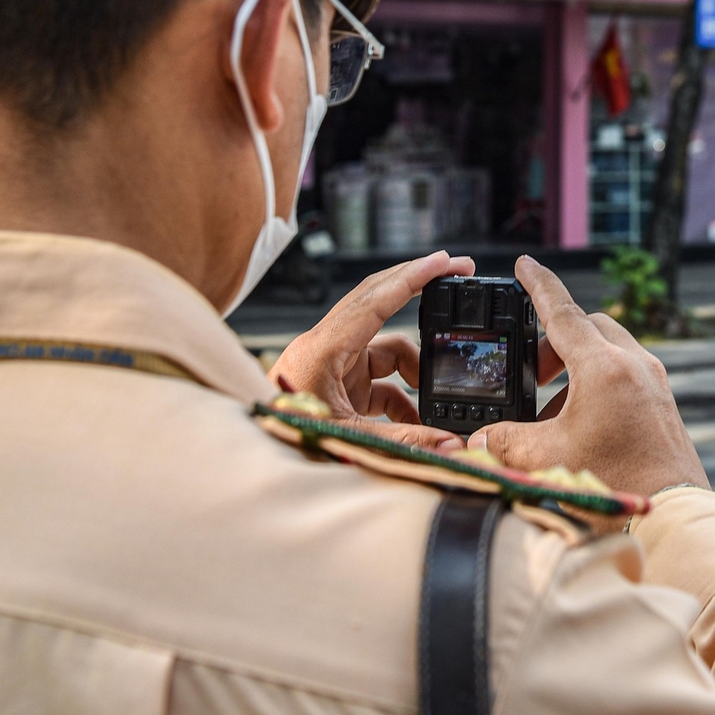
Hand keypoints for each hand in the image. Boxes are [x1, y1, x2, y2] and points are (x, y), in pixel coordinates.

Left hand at [270, 251, 474, 451]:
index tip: (444, 261)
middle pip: (382, 301)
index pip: (375, 300)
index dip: (412, 276)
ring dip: (415, 371)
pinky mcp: (338, 381)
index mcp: (323, 348)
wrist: (256, 454)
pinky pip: (380, 378)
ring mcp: (334, 362)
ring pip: (388, 349)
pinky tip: (415, 422)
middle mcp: (329, 346)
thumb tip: (448, 443)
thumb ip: (401, 440)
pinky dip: (401, 396)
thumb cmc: (284, 437)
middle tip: (459, 274)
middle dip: (422, 288)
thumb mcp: (347, 438)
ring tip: (435, 399)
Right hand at [467, 256, 705, 501]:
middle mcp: (635, 364)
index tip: (525, 264)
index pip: (563, 312)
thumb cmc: (617, 484)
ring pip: (608, 349)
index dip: (538, 286)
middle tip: (530, 373)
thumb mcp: (549, 460)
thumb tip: (477, 440)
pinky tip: (580, 425)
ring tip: (551, 409)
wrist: (674, 514)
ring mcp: (654, 381)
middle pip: (587, 328)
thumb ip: (505, 443)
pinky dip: (597, 383)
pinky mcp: (662, 401)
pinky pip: (624, 372)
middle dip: (554, 342)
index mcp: (605, 368)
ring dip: (576, 365)